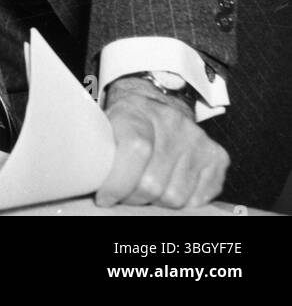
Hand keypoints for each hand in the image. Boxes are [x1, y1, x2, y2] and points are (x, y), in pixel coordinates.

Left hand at [95, 77, 227, 207]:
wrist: (157, 102)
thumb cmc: (125, 122)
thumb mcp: (105, 124)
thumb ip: (100, 150)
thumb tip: (89, 181)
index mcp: (138, 112)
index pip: (135, 150)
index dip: (118, 183)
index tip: (105, 197)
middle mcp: (173, 123)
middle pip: (154, 182)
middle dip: (134, 198)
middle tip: (124, 196)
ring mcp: (198, 140)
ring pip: (176, 197)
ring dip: (156, 202)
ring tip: (144, 190)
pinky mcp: (217, 156)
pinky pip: (198, 199)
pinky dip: (181, 203)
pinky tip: (167, 188)